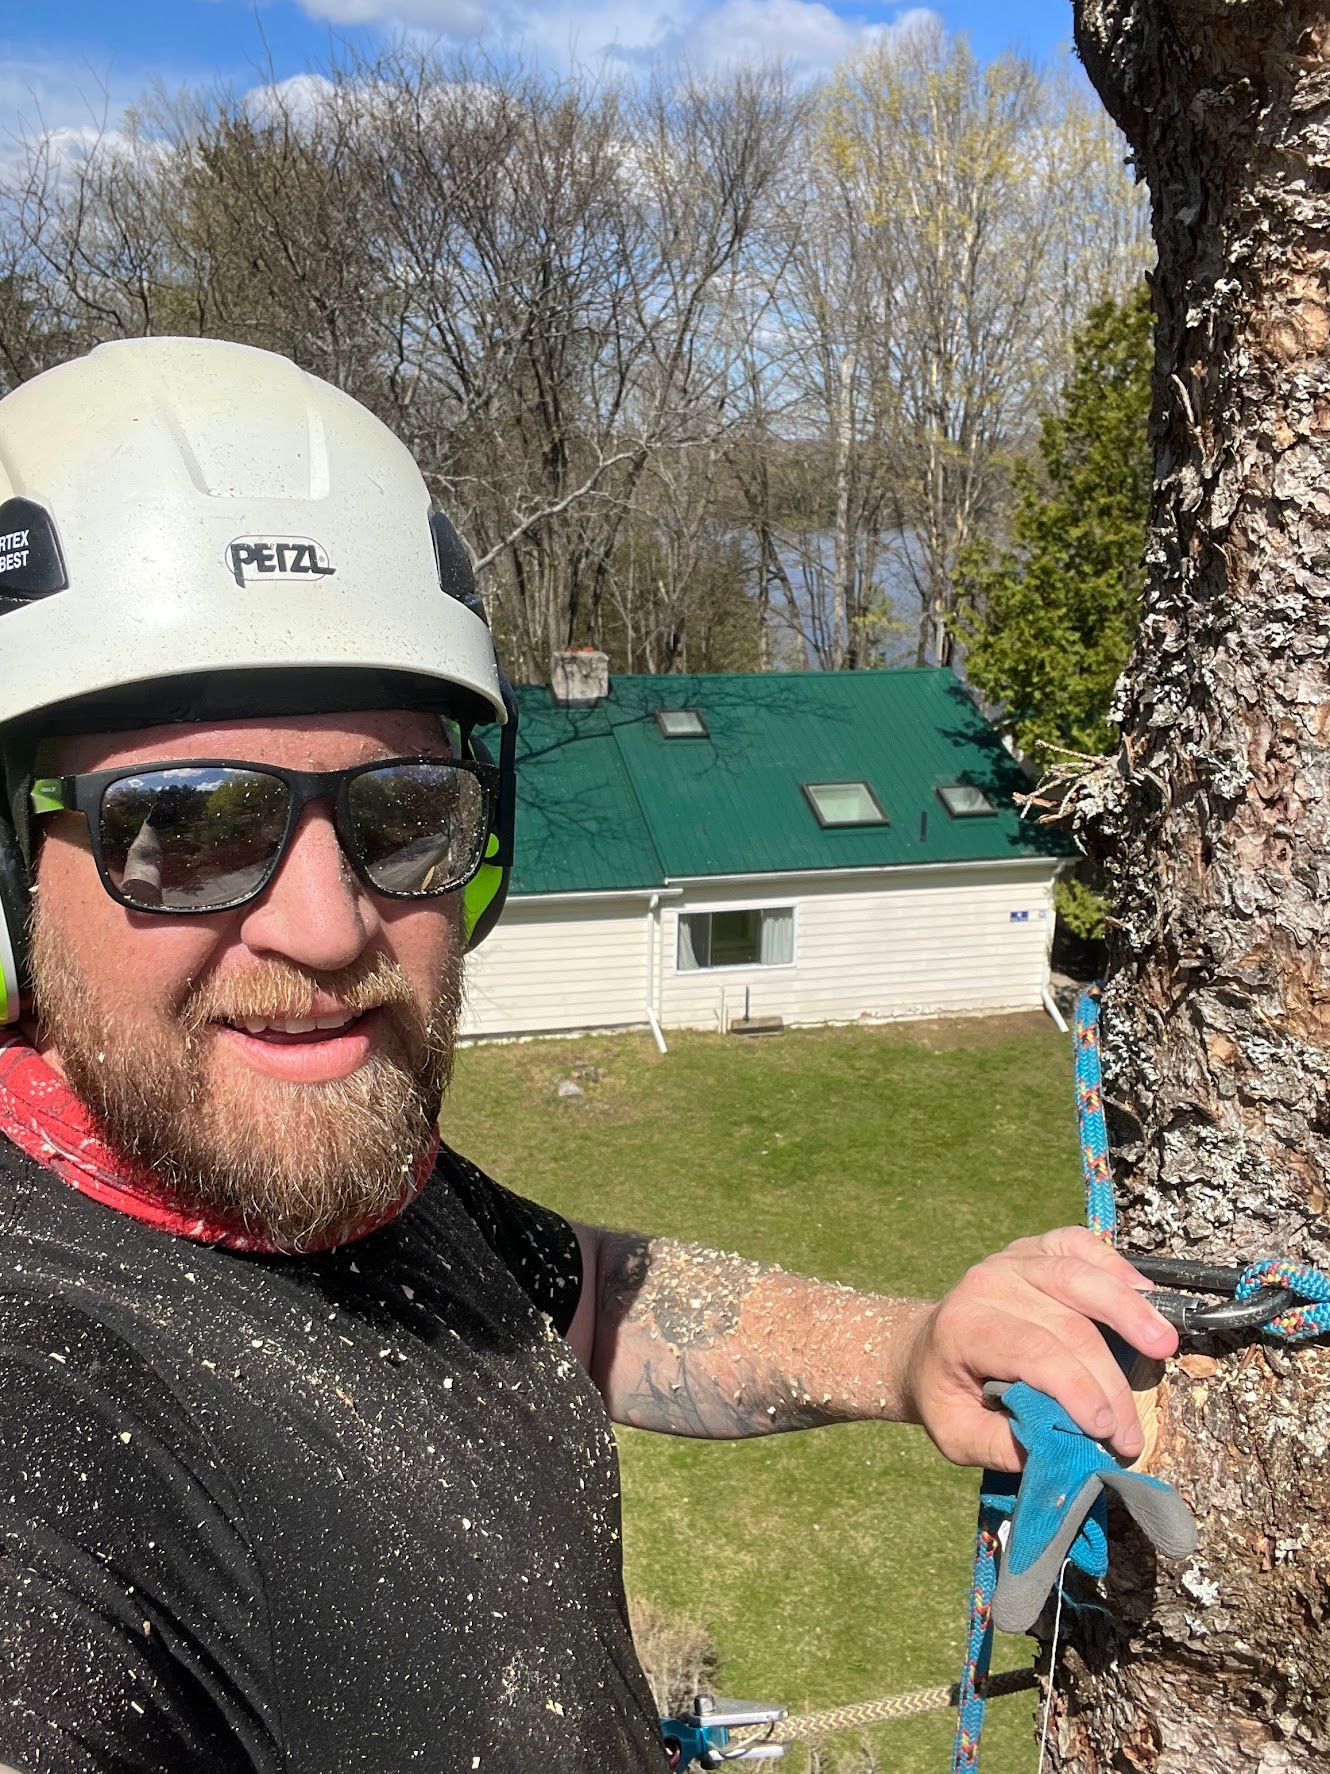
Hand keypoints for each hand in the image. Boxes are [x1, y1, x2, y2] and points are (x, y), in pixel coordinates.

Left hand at [898, 1227, 1177, 1470]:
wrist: (924, 1348)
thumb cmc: (946, 1394)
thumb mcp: (956, 1435)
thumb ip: (1002, 1445)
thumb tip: (1060, 1448)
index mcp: (964, 1327)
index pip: (1033, 1351)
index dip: (1078, 1388)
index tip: (1108, 1431)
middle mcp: (987, 1284)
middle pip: (1067, 1325)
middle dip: (1109, 1382)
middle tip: (1133, 1433)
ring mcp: (1012, 1260)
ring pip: (1079, 1277)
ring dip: (1128, 1311)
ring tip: (1164, 1346)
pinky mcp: (1034, 1249)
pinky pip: (1078, 1245)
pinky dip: (1114, 1265)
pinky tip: (1144, 1292)